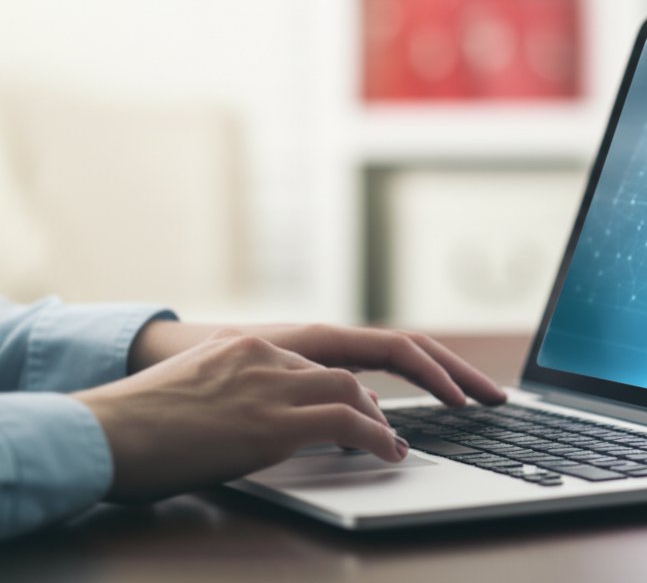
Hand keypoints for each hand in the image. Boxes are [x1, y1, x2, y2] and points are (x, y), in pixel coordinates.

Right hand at [75, 329, 406, 501]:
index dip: (334, 389)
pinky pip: (345, 423)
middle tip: (381, 426)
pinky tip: (387, 452)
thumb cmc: (129, 427)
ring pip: (349, 391)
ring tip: (391, 444)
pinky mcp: (275, 422)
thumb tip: (242, 423)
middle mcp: (260, 356)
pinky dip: (375, 437)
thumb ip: (225, 394)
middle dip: (366, 402)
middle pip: (336, 372)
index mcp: (238, 347)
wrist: (103, 434)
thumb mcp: (185, 392)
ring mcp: (269, 386)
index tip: (352, 408)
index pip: (307, 363)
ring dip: (377, 422)